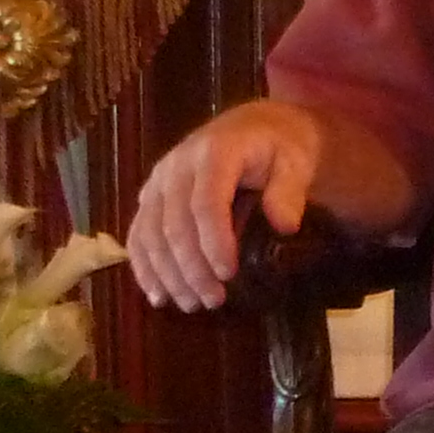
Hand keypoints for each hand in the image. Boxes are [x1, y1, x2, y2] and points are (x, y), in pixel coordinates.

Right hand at [126, 101, 338, 312]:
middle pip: (174, 223)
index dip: (213, 241)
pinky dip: (143, 266)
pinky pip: (138, 233)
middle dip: (191, 267)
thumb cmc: (279, 148)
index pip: (206, 202)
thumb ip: (289, 190)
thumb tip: (284, 225)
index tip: (228, 274)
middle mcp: (178, 165)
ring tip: (191, 303)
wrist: (255, 129)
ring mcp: (159, 181)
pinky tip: (157, 294)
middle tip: (213, 300)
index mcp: (214, 152)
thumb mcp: (296, 162)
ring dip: (167, 273)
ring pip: (150, 232)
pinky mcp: (151, 196)